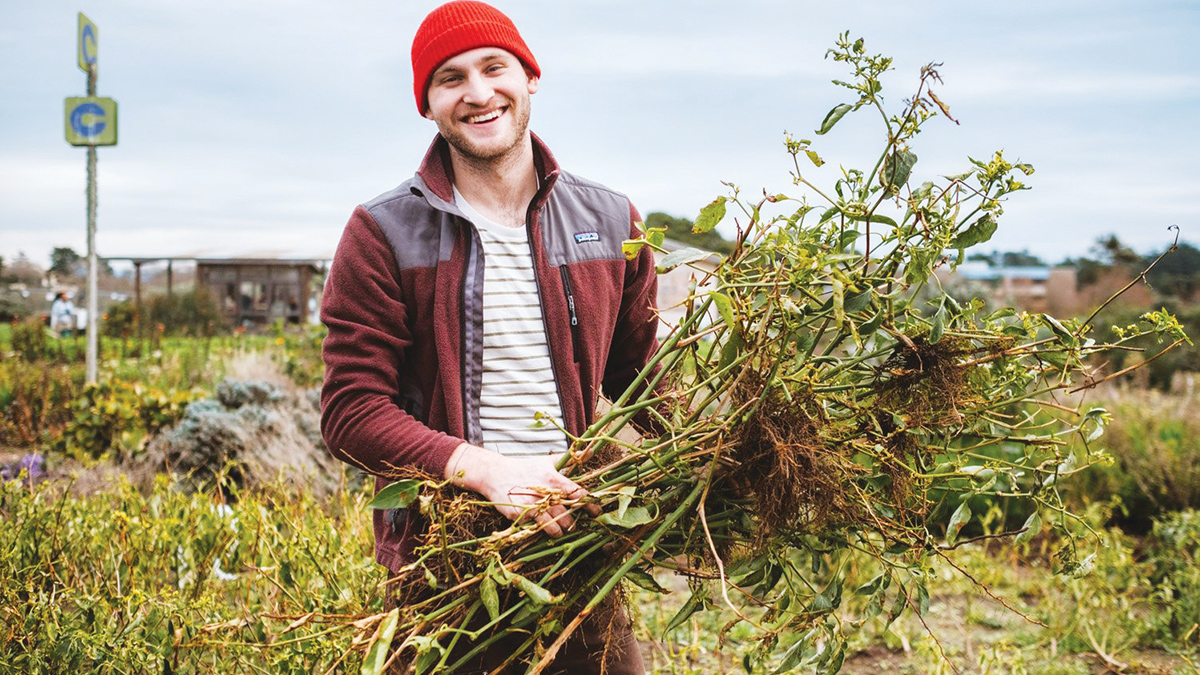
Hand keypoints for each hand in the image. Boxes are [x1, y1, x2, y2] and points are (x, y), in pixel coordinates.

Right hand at [444, 443, 600, 536]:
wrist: (496, 473)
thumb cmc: (524, 468)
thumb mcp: (546, 461)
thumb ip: (568, 459)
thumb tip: (589, 451)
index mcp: (554, 480)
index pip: (578, 494)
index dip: (590, 505)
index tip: (597, 512)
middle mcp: (545, 493)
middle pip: (568, 514)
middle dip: (572, 522)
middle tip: (571, 523)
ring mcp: (532, 505)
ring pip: (554, 525)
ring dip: (559, 530)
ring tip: (559, 530)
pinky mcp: (520, 514)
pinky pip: (537, 528)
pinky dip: (541, 531)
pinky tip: (542, 528)